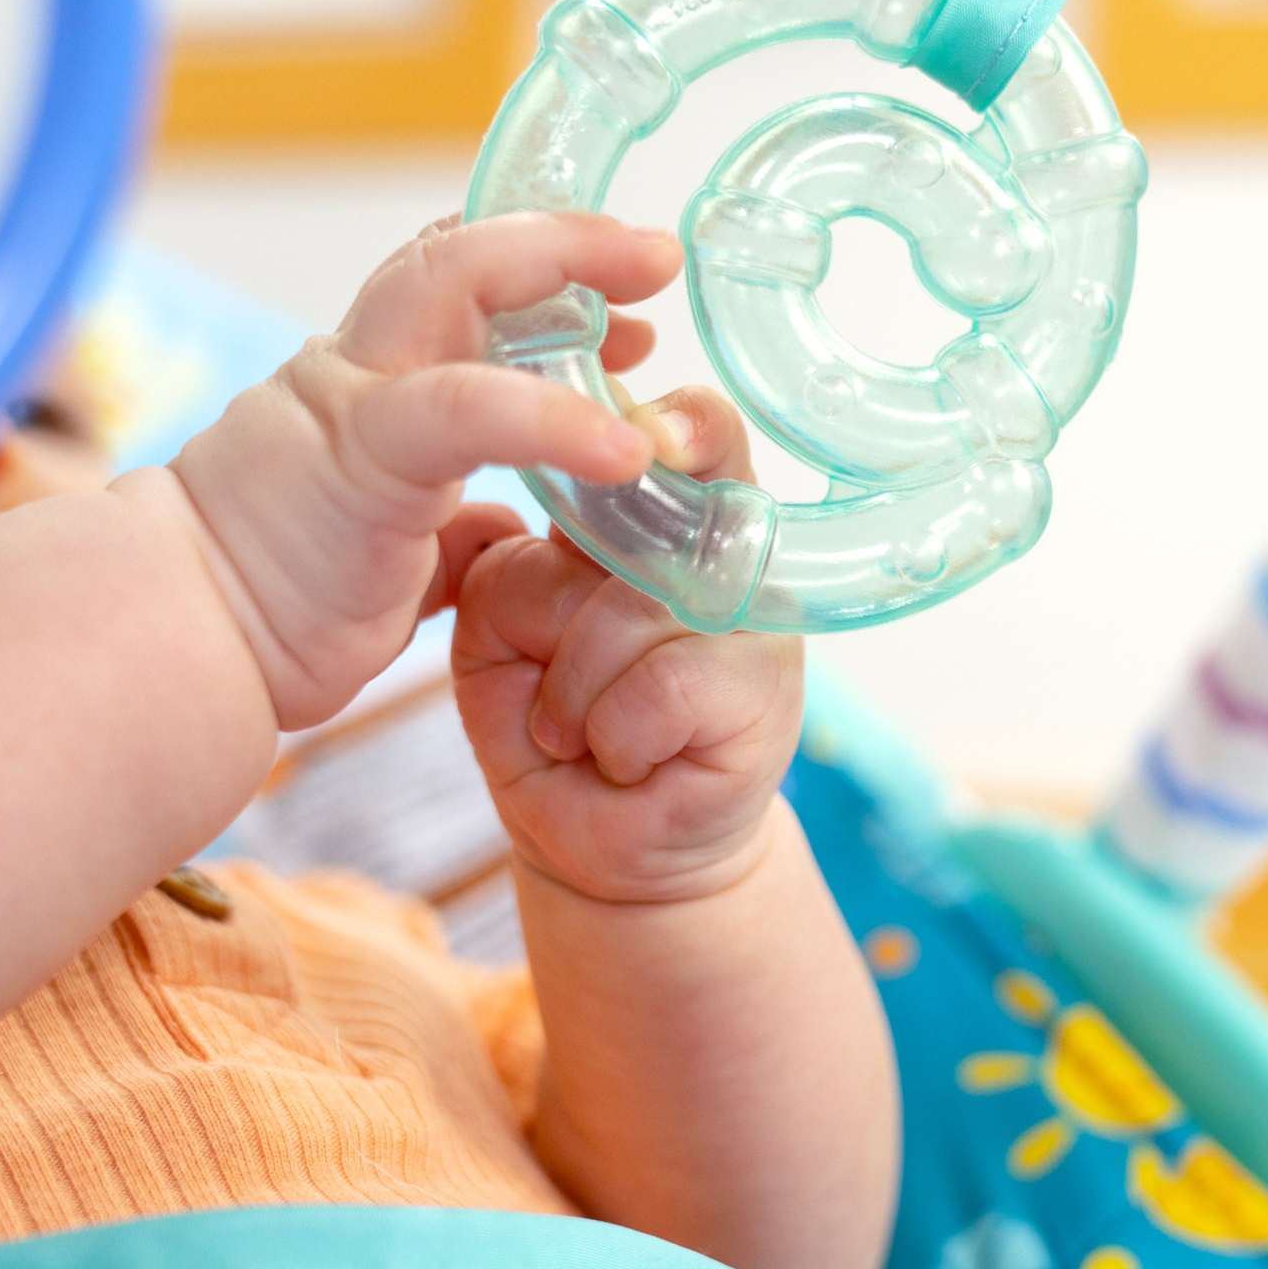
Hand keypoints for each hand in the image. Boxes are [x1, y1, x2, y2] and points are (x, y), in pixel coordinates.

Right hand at [169, 213, 675, 729]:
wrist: (174, 642)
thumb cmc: (269, 608)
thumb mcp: (385, 560)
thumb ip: (440, 529)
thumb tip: (494, 530)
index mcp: (364, 395)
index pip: (449, 291)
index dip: (537, 274)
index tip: (622, 307)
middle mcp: (353, 370)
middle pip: (458, 254)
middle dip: (564, 239)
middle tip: (654, 252)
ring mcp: (352, 400)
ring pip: (453, 281)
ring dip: (561, 264)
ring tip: (651, 271)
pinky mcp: (360, 455)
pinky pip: (467, 408)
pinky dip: (557, 417)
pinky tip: (627, 446)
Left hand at [451, 389, 802, 904]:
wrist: (596, 845)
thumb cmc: (550, 728)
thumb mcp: (501, 637)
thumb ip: (511, 570)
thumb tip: (527, 526)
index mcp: (664, 519)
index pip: (690, 433)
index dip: (672, 423)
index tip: (643, 432)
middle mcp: (725, 553)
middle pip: (634, 522)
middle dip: (554, 620)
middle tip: (551, 697)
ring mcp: (753, 616)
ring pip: (631, 610)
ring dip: (573, 696)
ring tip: (582, 737)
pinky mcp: (766, 687)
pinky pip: (655, 685)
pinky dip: (611, 737)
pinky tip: (626, 761)